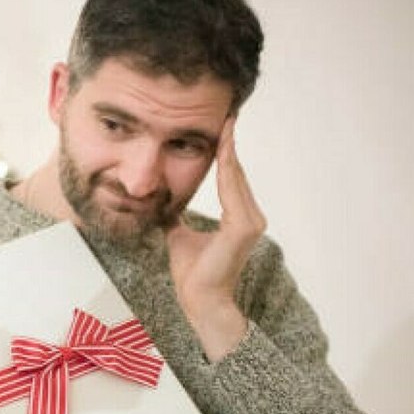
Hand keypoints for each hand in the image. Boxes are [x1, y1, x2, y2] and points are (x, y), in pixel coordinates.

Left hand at [166, 116, 265, 361]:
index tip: (221, 128)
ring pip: (235, 179)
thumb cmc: (192, 273)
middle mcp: (250, 217)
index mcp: (238, 218)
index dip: (224, 152)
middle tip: (227, 114)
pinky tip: (223, 149)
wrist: (198, 299)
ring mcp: (250, 222)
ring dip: (229, 151)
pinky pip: (233, 191)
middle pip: (236, 173)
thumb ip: (175, 216)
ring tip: (226, 124)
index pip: (229, 178)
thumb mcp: (178, 235)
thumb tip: (162, 202)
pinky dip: (228, 170)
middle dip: (229, 144)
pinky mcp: (244, 229)